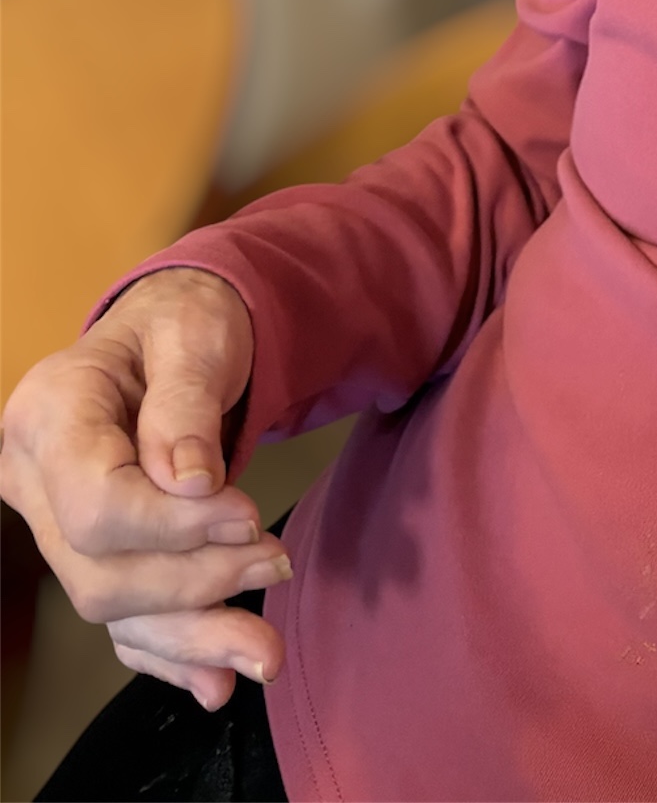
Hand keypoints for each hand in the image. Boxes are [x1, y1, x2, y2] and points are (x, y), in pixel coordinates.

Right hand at [0, 266, 289, 708]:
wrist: (178, 335)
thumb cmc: (185, 322)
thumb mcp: (197, 333)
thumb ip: (188, 402)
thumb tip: (192, 482)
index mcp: (50, 412)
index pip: (94, 504)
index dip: (173, 526)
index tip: (248, 515)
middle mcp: (33, 477)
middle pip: (97, 571)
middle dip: (194, 583)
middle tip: (278, 561)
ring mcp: (55, 524)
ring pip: (109, 610)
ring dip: (192, 635)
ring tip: (265, 651)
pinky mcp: (91, 554)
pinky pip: (121, 623)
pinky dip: (171, 652)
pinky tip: (217, 678)